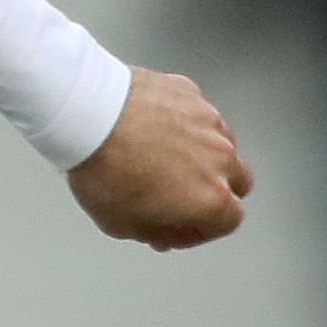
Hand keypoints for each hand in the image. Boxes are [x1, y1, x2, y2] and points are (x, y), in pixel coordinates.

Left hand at [66, 65, 251, 250]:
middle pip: (237, 181)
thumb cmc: (105, 168)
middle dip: (214, 191)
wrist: (89, 115)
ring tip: (163, 158)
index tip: (182, 226)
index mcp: (211, 197)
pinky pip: (197, 115)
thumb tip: (166, 232)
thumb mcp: (124, 225)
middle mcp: (220, 157)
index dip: (203, 228)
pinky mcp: (191, 93)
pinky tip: (152, 129)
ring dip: (202, 155)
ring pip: (221, 144)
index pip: (230, 220)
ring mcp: (209, 121)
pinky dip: (183, 124)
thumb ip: (158, 232)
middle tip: (181, 193)